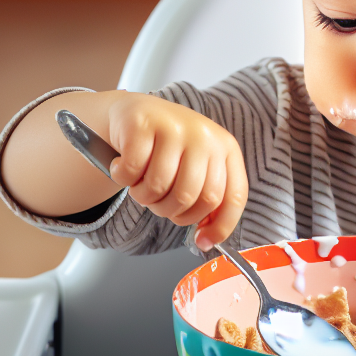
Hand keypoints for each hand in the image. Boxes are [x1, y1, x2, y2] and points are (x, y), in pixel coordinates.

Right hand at [105, 93, 247, 248]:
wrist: (137, 113)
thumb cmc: (170, 149)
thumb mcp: (198, 168)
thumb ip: (207, 199)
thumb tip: (206, 240)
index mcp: (226, 148)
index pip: (232, 196)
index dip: (219, 226)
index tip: (202, 242)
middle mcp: (204, 135)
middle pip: (191, 196)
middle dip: (169, 211)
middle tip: (158, 202)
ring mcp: (174, 126)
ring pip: (158, 186)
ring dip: (143, 196)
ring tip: (140, 184)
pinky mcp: (143, 124)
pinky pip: (131, 171)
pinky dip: (122, 179)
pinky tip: (123, 167)